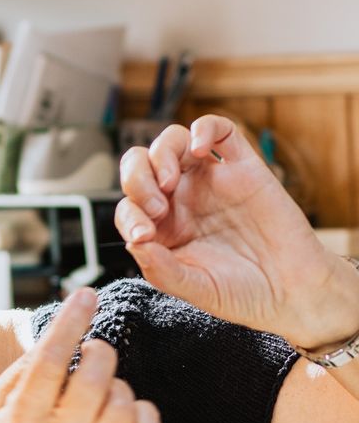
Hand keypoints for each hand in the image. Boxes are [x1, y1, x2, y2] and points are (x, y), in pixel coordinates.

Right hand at [0, 289, 161, 422]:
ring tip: (102, 392)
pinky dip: (144, 413)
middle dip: (100, 353)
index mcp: (23, 418)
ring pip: (123, 405)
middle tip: (94, 351)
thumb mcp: (3, 401)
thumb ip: (29, 363)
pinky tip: (126, 413)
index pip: (49, 362)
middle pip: (93, 382)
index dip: (70, 323)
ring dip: (118, 386)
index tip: (85, 294)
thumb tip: (68, 324)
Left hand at [115, 114, 358, 348]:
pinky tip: (200, 149)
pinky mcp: (243, 167)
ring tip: (169, 182)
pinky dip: (204, 128)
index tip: (144, 237)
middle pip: (141, 166)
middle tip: (156, 206)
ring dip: (161, 154)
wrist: (293, 291)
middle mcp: (182, 201)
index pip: (130, 207)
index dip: (129, 216)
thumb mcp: (195, 290)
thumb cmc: (242, 294)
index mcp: (164, 229)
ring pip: (172, 142)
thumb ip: (161, 270)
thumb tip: (133, 244)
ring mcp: (211, 180)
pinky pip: (220, 131)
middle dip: (136, 178)